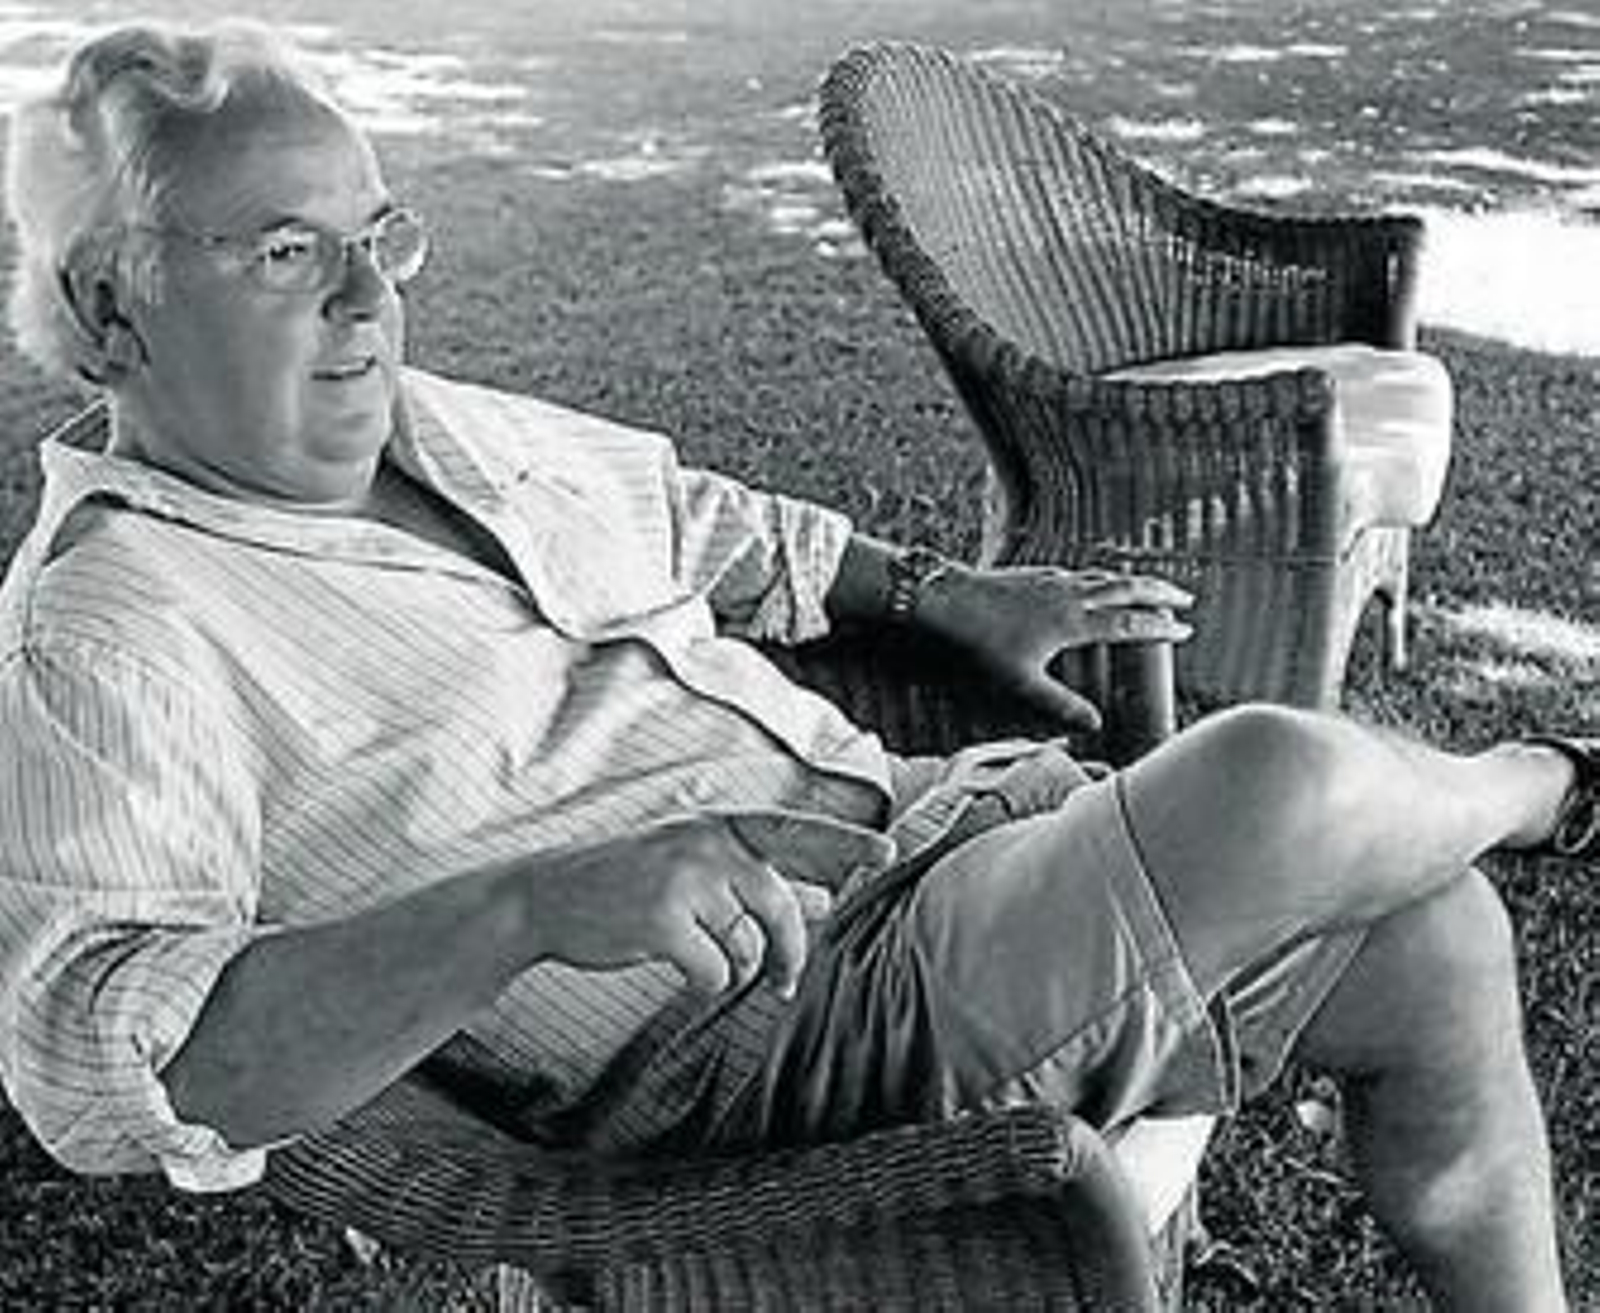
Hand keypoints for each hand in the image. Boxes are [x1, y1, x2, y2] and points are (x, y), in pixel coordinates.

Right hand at [520, 810, 895, 997]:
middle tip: (785, 983)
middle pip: (780, 907)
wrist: (547, 897)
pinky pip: (715, 972)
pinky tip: (675, 967)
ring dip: (732, 967)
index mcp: (719, 825)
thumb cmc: (626, 883)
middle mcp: (707, 844)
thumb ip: (751, 874)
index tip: (887, 854)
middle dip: (789, 953)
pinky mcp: (664, 921)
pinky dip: (703, 982)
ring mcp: (685, 880)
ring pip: (746, 946)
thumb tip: (820, 897)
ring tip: (698, 958)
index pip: (795, 831)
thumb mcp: (689, 859)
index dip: (844, 844)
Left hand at [922, 565, 1192, 730]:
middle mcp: (1070, 594)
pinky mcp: (1036, 573)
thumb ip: (1059, 705)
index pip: (1130, 623)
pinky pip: (1081, 572)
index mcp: (1074, 622)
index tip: (1185, 630)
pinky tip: (1095, 582)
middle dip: (1160, 592)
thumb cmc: (981, 643)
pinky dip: (1101, 576)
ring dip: (1133, 580)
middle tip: (1184, 599)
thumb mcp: (1021, 682)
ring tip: (1150, 587)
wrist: (947, 600)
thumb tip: (1094, 725)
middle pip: (1128, 588)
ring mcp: (1053, 580)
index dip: (1160, 627)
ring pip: (1106, 575)